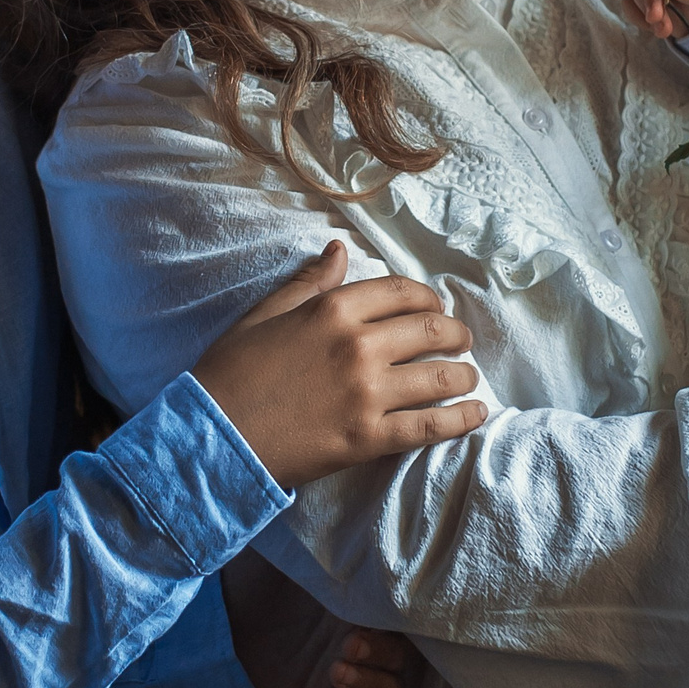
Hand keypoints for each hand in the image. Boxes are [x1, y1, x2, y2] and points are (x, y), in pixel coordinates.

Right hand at [191, 243, 486, 488]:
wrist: (212, 437)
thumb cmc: (231, 373)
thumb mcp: (265, 315)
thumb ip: (309, 283)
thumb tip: (339, 249)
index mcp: (334, 310)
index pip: (402, 292)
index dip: (427, 299)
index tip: (435, 309)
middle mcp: (359, 346)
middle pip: (431, 331)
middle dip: (454, 335)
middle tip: (460, 342)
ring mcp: (367, 394)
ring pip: (439, 377)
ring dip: (463, 375)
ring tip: (468, 377)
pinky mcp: (368, 438)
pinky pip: (429, 426)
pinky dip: (460, 420)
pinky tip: (476, 414)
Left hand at [220, 547, 419, 687]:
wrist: (216, 622)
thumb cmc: (256, 577)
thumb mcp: (286, 549)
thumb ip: (313, 532)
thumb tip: (326, 498)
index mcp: (358, 603)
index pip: (402, 615)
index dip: (397, 618)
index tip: (370, 613)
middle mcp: (358, 639)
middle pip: (403, 657)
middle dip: (382, 654)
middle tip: (348, 643)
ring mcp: (343, 676)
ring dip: (370, 685)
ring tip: (335, 671)